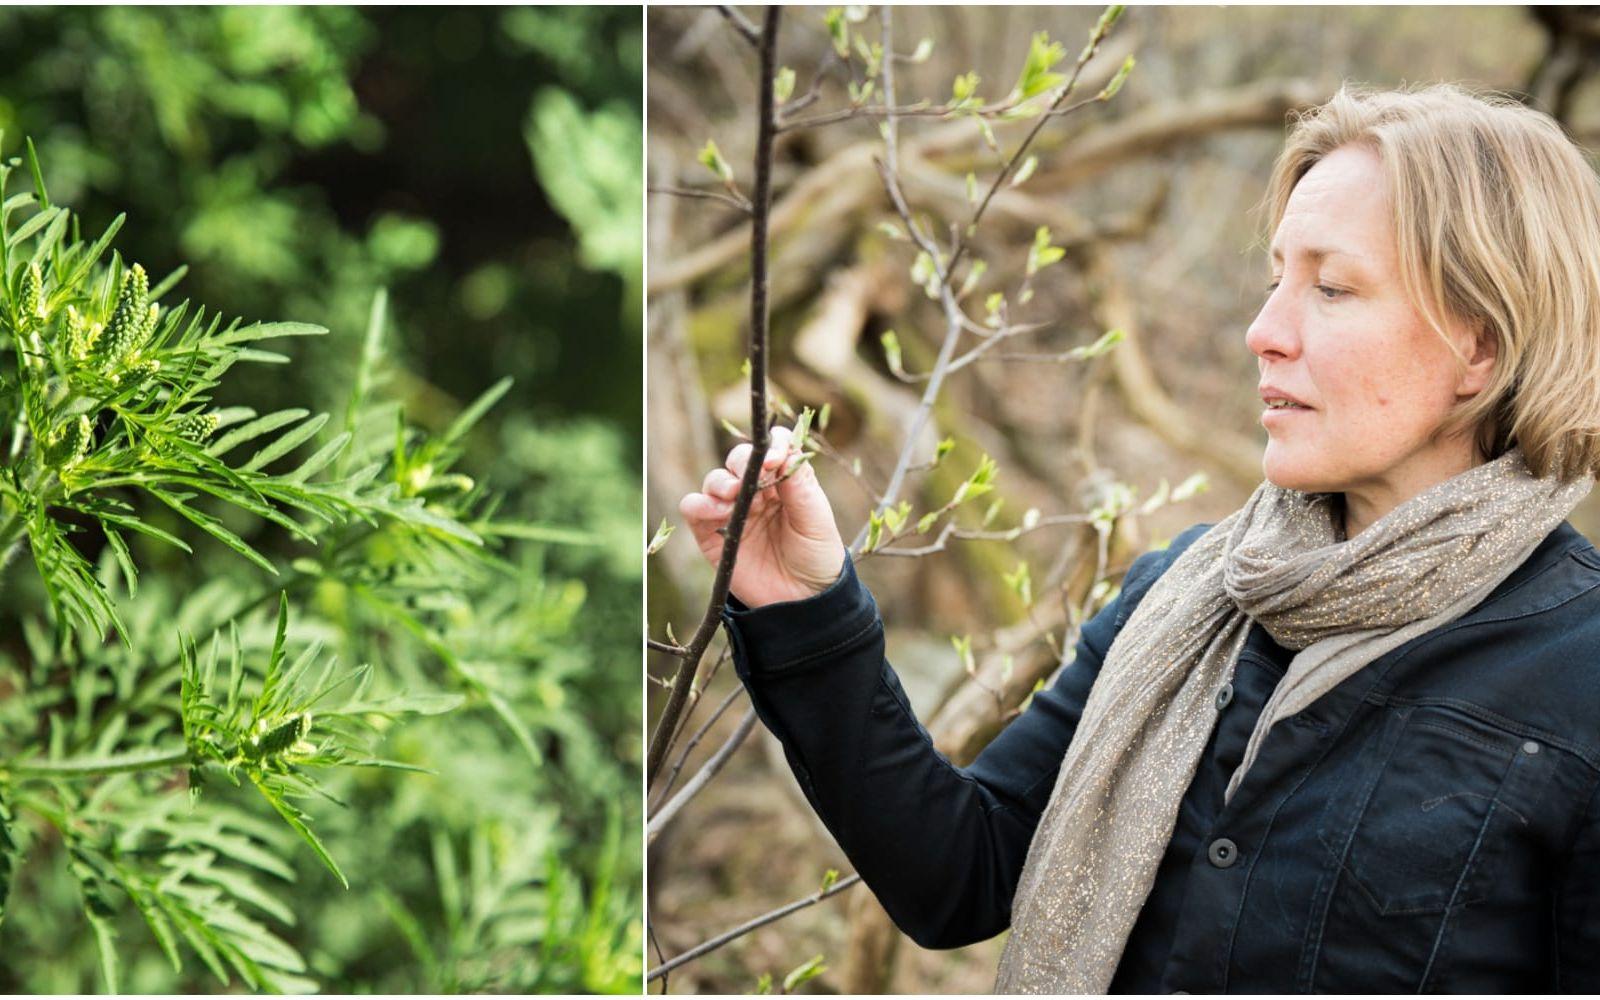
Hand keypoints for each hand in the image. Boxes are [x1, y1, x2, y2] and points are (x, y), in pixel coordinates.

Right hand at [678, 424, 846, 607]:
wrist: (802, 603)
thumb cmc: (816, 557)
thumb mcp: (816, 519)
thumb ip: (800, 485)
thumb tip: (785, 450)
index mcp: (783, 482)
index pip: (771, 449)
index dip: (770, 445)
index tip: (774, 458)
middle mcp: (755, 491)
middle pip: (738, 459)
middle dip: (741, 461)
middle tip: (751, 477)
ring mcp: (731, 512)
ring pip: (714, 480)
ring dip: (721, 482)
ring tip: (733, 496)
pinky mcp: (710, 534)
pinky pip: (693, 508)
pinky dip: (699, 504)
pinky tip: (717, 512)